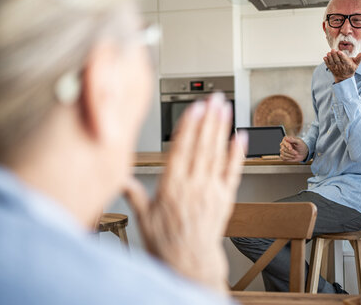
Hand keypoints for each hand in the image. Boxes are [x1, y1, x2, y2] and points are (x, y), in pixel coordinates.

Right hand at [124, 93, 245, 293]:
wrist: (190, 262)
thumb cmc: (167, 243)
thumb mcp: (144, 218)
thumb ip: (134, 194)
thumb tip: (119, 179)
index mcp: (172, 187)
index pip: (181, 149)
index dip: (189, 126)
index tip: (194, 107)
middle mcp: (193, 185)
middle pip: (202, 146)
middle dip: (208, 119)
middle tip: (214, 98)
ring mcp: (211, 190)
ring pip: (217, 154)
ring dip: (222, 129)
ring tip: (226, 108)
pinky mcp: (225, 197)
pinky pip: (233, 172)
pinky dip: (238, 153)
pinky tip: (241, 136)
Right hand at [279, 136, 308, 161]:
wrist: (303, 153)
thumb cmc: (301, 146)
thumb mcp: (299, 142)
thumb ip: (293, 140)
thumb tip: (286, 138)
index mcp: (286, 140)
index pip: (284, 142)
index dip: (287, 146)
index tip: (291, 149)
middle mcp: (283, 145)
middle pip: (283, 149)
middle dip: (290, 152)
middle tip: (296, 153)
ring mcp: (282, 150)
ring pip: (283, 154)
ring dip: (290, 155)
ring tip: (295, 155)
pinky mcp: (283, 156)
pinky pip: (282, 158)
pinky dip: (288, 158)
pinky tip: (292, 157)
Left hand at [323, 49, 360, 81]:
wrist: (345, 78)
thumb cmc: (351, 68)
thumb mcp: (356, 64)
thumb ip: (359, 58)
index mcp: (348, 64)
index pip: (344, 60)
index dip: (342, 56)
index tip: (339, 52)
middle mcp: (341, 66)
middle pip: (337, 60)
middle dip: (334, 55)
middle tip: (332, 50)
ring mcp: (336, 68)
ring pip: (332, 62)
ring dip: (330, 58)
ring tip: (328, 53)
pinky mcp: (332, 69)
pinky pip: (328, 65)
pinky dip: (326, 62)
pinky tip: (325, 57)